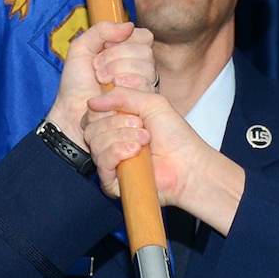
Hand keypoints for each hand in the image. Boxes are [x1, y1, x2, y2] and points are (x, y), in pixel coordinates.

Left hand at [46, 22, 155, 150]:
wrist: (72, 111)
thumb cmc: (76, 84)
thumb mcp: (81, 48)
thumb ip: (101, 30)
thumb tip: (129, 25)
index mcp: (130, 54)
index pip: (143, 37)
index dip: (123, 41)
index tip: (102, 49)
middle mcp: (142, 69)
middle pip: (145, 52)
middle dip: (115, 57)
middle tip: (97, 71)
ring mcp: (145, 87)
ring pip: (146, 68)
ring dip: (117, 71)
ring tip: (101, 82)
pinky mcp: (143, 105)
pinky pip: (144, 86)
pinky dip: (124, 85)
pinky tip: (111, 92)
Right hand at [85, 85, 246, 232]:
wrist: (187, 164)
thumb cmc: (174, 136)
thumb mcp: (150, 102)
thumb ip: (121, 95)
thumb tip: (92, 101)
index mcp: (116, 125)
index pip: (92, 114)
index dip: (106, 108)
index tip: (132, 112)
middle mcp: (110, 143)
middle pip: (91, 127)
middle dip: (117, 123)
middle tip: (142, 127)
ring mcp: (110, 163)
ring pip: (95, 143)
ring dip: (122, 137)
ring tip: (145, 141)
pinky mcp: (111, 182)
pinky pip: (101, 162)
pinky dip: (117, 152)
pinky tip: (135, 152)